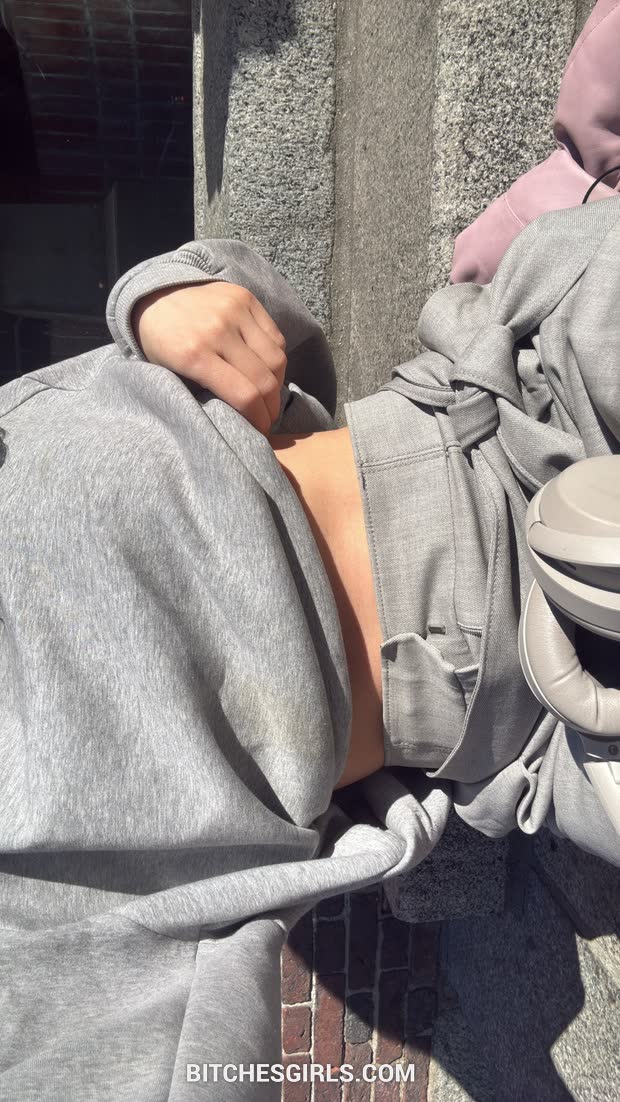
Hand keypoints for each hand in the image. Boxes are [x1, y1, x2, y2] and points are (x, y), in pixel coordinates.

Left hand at [132, 281, 287, 436]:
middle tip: (267, 418)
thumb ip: (202, 393)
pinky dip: (275, 358)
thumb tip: (239, 418)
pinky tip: (266, 369)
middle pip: (265, 380)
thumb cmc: (160, 344)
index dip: (259, 420)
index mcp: (194, 355)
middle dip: (271, 407)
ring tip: (268, 394)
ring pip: (276, 358)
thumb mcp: (169, 375)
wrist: (153, 295)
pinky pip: (275, 337)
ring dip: (277, 383)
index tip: (259, 431)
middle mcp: (217, 330)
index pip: (245, 395)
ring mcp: (234, 311)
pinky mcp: (245, 298)